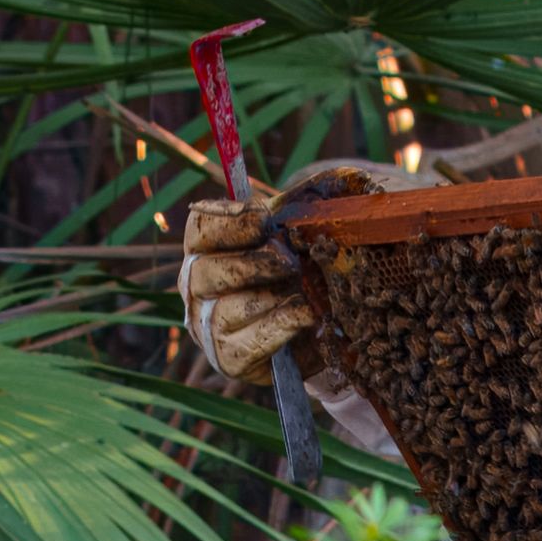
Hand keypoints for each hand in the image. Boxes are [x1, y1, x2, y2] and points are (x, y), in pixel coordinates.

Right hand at [171, 156, 427, 391]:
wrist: (328, 327)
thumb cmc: (308, 269)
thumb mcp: (311, 230)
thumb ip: (317, 205)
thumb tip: (344, 180)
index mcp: (208, 248)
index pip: (199, 229)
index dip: (226, 222)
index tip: (263, 220)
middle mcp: (197, 288)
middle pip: (203, 272)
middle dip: (250, 264)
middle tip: (289, 260)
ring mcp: (209, 327)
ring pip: (223, 311)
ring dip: (268, 298)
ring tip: (304, 290)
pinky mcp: (230, 360)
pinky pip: (243, 346)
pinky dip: (278, 328)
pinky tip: (306, 316)